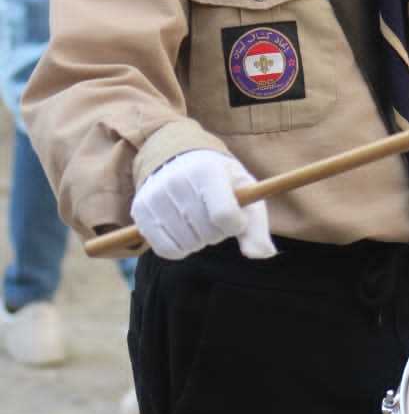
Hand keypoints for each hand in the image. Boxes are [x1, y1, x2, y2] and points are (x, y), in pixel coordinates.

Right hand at [131, 149, 276, 260]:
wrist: (181, 159)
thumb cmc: (221, 180)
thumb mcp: (245, 193)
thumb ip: (257, 227)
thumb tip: (262, 255)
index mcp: (207, 171)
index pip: (225, 216)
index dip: (236, 225)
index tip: (235, 216)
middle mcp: (177, 180)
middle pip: (207, 233)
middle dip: (217, 231)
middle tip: (213, 214)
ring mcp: (156, 196)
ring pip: (187, 244)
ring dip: (199, 240)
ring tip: (197, 219)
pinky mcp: (140, 211)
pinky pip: (165, 250)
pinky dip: (180, 249)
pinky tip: (183, 231)